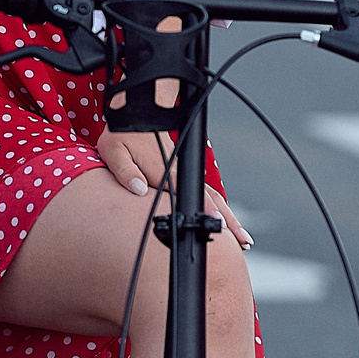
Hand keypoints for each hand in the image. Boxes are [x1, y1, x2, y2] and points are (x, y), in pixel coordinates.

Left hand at [94, 129, 250, 248]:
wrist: (135, 115)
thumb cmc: (121, 135)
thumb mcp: (114, 153)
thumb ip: (126, 173)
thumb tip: (139, 190)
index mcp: (162, 170)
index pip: (188, 193)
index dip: (206, 209)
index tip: (219, 224)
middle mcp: (177, 172)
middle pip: (209, 198)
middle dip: (228, 220)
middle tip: (244, 241)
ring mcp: (182, 172)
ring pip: (211, 196)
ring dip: (227, 216)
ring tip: (242, 238)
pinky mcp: (181, 172)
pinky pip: (204, 192)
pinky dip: (218, 207)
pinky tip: (225, 221)